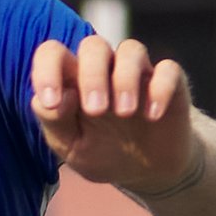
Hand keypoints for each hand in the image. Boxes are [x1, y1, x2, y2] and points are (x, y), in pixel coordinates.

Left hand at [31, 36, 197, 195]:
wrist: (146, 170)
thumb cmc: (101, 152)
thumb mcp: (70, 146)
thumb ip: (55, 122)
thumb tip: (56, 99)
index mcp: (73, 80)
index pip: (53, 53)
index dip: (47, 70)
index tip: (51, 102)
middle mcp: (104, 69)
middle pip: (93, 46)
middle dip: (92, 76)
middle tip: (96, 111)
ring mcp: (137, 72)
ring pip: (130, 50)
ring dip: (124, 79)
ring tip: (124, 113)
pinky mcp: (169, 82)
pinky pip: (168, 69)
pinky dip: (160, 89)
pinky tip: (152, 115)